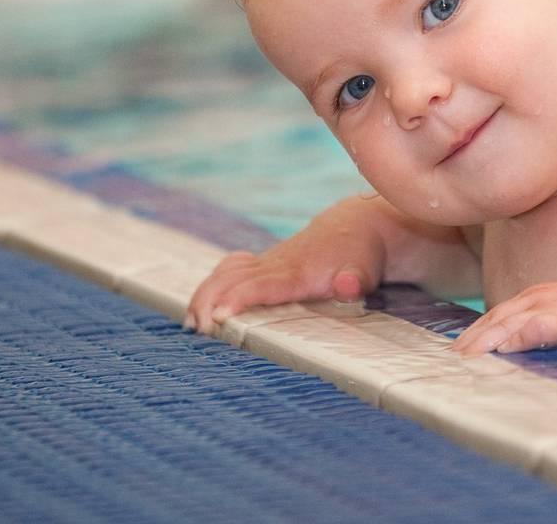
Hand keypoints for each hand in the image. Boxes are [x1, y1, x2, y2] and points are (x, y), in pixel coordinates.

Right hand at [183, 235, 376, 335]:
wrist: (355, 227)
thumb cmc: (359, 256)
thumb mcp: (365, 270)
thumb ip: (355, 281)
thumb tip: (347, 284)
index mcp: (298, 272)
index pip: (262, 285)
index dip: (239, 299)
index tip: (219, 316)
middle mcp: (276, 265)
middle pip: (233, 279)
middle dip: (210, 301)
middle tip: (198, 328)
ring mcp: (266, 262)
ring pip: (225, 273)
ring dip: (204, 295)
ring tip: (191, 323)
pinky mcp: (262, 263)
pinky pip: (229, 270)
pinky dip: (211, 286)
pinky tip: (200, 307)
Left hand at [451, 283, 556, 359]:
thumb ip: (538, 340)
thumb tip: (510, 359)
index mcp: (539, 297)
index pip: (497, 315)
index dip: (475, 334)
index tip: (456, 354)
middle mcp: (541, 295)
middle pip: (495, 317)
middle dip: (472, 340)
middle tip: (452, 362)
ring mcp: (555, 303)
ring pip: (509, 320)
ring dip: (485, 340)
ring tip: (466, 360)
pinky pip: (538, 325)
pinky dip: (518, 335)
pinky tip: (503, 350)